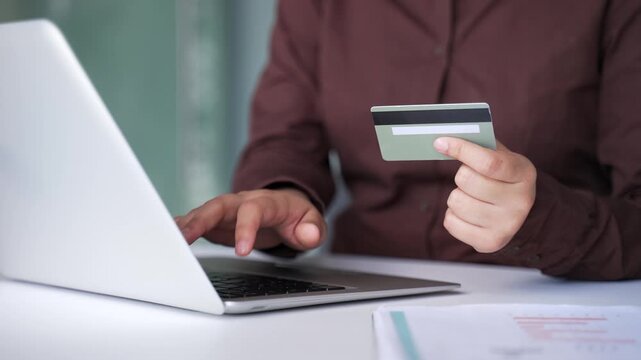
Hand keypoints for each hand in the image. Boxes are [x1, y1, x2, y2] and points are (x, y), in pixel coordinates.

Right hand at [174, 188, 325, 255]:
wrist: (285, 207)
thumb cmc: (296, 216)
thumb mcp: (311, 222)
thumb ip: (312, 229)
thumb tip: (308, 235)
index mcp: (266, 202)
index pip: (254, 211)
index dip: (247, 229)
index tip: (243, 251)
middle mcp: (242, 202)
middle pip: (219, 205)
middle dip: (201, 219)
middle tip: (185, 238)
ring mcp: (226, 210)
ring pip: (203, 212)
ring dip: (186, 224)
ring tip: (169, 238)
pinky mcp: (216, 221)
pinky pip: (196, 221)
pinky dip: (182, 227)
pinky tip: (166, 236)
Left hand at [433, 137, 536, 252]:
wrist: (519, 213)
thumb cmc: (502, 178)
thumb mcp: (501, 157)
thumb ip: (479, 145)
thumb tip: (444, 140)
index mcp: (524, 174)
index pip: (488, 162)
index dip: (461, 150)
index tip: (441, 143)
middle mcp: (520, 202)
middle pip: (466, 180)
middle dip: (461, 175)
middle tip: (471, 178)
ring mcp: (506, 225)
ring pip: (456, 202)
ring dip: (456, 196)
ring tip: (472, 197)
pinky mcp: (490, 242)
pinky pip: (451, 222)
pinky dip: (453, 216)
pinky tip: (468, 214)